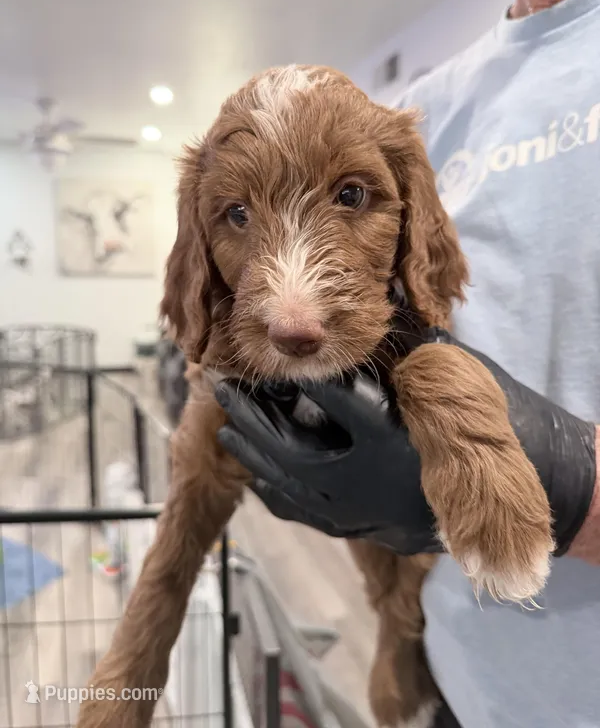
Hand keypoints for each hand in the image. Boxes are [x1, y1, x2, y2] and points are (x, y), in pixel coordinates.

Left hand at [215, 329, 596, 556]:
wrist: (499, 498)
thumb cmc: (474, 429)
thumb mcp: (444, 381)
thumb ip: (406, 351)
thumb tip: (373, 307)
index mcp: (385, 434)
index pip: (330, 397)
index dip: (294, 372)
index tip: (263, 353)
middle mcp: (361, 475)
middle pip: (287, 441)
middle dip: (251, 411)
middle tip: (219, 387)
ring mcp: (354, 508)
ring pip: (284, 480)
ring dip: (252, 449)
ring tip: (227, 425)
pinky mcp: (353, 527)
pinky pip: (298, 510)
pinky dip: (272, 489)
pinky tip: (256, 473)